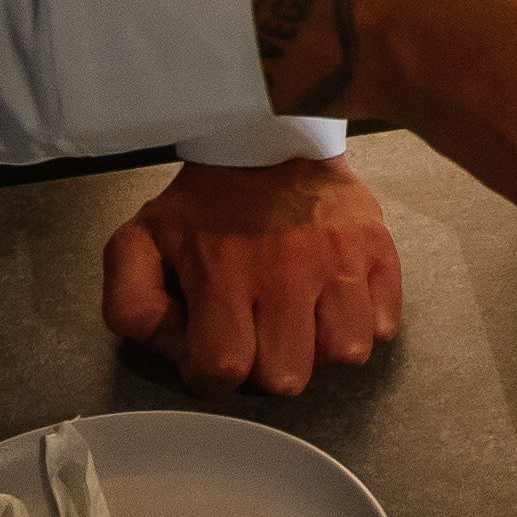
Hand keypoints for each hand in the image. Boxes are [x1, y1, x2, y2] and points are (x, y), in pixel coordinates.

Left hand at [103, 157, 401, 394]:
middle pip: (288, 376)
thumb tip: (175, 350)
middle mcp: (288, 271)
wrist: (269, 139)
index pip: (224, 370)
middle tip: (260, 333)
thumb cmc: (205, 205)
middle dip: (269, 366)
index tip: (213, 349)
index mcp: (224, 273)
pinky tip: (334, 300)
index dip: (213, 374)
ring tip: (302, 317)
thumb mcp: (138, 244)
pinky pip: (383, 324)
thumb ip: (133, 306)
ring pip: (346, 354)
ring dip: (322, 347)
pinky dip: (362, 321)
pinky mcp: (378, 253)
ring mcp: (340, 263)